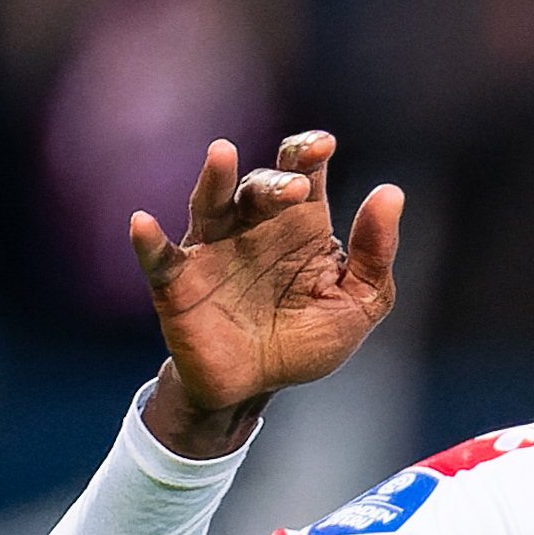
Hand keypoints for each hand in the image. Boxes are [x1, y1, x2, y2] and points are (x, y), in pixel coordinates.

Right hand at [134, 130, 401, 459]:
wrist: (256, 388)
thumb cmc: (304, 340)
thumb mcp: (357, 304)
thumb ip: (375, 255)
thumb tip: (390, 192)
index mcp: (297, 224)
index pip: (301, 172)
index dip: (309, 152)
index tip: (323, 146)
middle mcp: (251, 226)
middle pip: (259, 187)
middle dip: (275, 182)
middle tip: (295, 188)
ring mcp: (211, 250)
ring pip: (210, 204)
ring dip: (216, 179)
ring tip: (222, 153)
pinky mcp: (177, 283)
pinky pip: (159, 258)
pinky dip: (149, 241)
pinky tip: (143, 222)